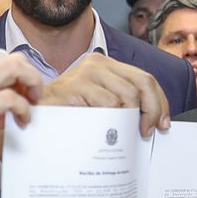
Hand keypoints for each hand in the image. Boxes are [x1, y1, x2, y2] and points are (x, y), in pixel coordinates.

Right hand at [0, 53, 41, 182]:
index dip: (19, 77)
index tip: (21, 95)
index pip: (3, 61)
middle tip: (33, 98)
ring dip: (33, 86)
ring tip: (30, 109)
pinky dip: (23, 109)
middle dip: (32, 76)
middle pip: (14, 59)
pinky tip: (21, 122)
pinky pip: (11, 99)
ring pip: (16, 69)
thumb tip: (6, 106)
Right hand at [43, 54, 171, 136]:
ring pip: (127, 97)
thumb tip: (154, 119)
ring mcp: (85, 73)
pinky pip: (107, 106)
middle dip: (152, 110)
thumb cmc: (68, 112)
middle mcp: (97, 63)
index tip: (163, 123)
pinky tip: (104, 129)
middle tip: (147, 131)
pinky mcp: (74, 87)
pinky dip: (111, 121)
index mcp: (106, 64)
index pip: (145, 78)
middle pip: (142, 84)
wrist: (33, 114)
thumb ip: (123, 102)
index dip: (160, 102)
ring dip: (129, 120)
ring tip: (122, 134)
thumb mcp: (99, 101)